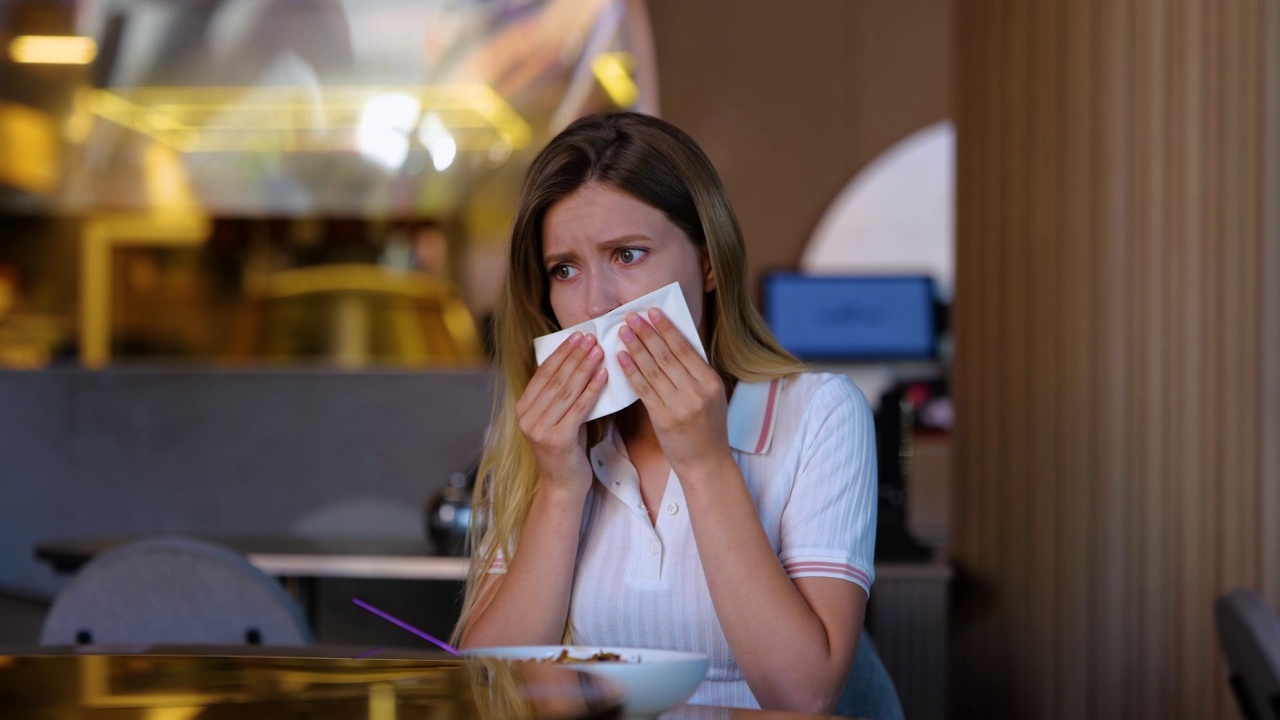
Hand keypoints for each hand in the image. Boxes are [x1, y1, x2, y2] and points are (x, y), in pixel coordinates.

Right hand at [515, 332, 607, 494]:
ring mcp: (540, 430)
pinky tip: (603, 375)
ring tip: (599, 350)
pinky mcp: (558, 440)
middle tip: (591, 337)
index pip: (543, 373)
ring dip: (585, 367)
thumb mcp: (557, 418)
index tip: (577, 336)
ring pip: (567, 391)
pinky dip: (592, 390)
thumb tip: (578, 362)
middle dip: (575, 355)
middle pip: (555, 379)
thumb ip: (559, 396)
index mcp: (523, 408)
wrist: (563, 485)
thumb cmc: (566, 449)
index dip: (561, 353)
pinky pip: (579, 408)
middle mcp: (527, 418)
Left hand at [617, 308, 728, 472]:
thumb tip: (672, 343)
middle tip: (631, 316)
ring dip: (636, 348)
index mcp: (711, 382)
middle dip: (647, 333)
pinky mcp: (662, 418)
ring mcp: (679, 405)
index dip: (666, 329)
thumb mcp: (712, 396)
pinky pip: (643, 389)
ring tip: (623, 331)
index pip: (685, 349)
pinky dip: (631, 371)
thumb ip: (696, 372)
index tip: (652, 312)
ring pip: (653, 370)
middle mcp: (696, 391)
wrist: (705, 462)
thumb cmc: (708, 427)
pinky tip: (621, 357)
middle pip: (667, 356)